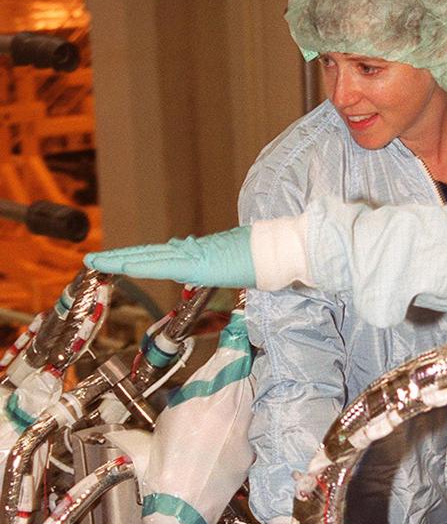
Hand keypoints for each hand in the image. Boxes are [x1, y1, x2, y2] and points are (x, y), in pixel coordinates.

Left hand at [85, 226, 255, 287]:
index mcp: (197, 254)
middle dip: (118, 257)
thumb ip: (209, 268)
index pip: (159, 256)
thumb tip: (193, 271)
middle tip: (91, 259)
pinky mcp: (198, 264)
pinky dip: (141, 266)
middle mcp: (191, 252)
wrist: (278, 251)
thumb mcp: (231, 267)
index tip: (118, 260)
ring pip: (149, 257)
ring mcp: (193, 256)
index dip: (136, 258)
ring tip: (96, 262)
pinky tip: (123, 267)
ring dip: (120, 260)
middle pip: (147, 254)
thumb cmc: (263, 261)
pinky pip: (163, 266)